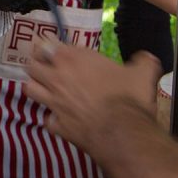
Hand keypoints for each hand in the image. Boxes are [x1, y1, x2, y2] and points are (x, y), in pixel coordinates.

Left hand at [27, 44, 161, 150]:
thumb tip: (147, 59)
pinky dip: (51, 119)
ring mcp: (54, 103)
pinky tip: (59, 119)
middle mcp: (58, 78)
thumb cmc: (129, 98)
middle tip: (43, 67)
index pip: (45, 45)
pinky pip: (47, 120)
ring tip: (43, 88)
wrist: (123, 132)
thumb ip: (143, 62)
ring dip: (35, 87)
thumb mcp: (142, 73)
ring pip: (30, 89)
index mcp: (73, 59)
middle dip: (36, 65)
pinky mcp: (57, 125)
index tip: (49, 47)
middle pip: (32, 66)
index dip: (45, 45)